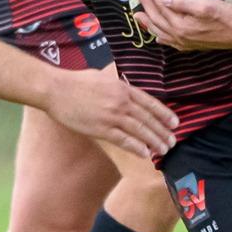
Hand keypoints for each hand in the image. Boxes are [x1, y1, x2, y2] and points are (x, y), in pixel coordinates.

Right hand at [44, 67, 178, 157]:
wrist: (56, 89)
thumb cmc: (76, 82)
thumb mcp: (103, 77)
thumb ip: (118, 85)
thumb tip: (128, 92)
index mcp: (122, 88)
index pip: (150, 103)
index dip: (164, 114)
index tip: (175, 123)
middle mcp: (121, 102)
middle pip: (148, 119)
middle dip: (162, 131)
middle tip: (172, 141)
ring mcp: (111, 116)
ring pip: (139, 131)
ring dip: (154, 141)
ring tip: (163, 150)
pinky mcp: (101, 129)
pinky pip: (124, 140)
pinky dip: (136, 147)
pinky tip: (146, 154)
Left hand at [130, 0, 231, 50]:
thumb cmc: (227, 16)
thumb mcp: (205, 6)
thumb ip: (183, 3)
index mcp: (181, 25)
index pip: (161, 5)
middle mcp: (179, 36)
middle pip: (157, 18)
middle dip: (145, 4)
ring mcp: (185, 42)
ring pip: (160, 31)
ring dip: (148, 22)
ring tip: (138, 15)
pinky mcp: (192, 45)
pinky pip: (170, 42)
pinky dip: (161, 37)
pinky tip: (158, 36)